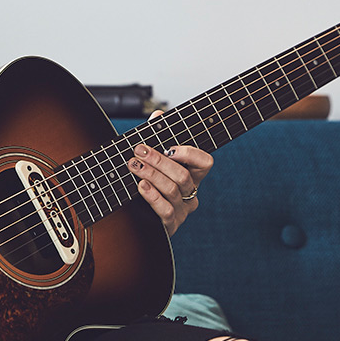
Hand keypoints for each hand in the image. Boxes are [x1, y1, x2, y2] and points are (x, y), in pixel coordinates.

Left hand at [127, 110, 212, 237]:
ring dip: (151, 175)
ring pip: (172, 190)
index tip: (169, 148)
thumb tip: (158, 116)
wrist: (134, 217)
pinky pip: (165, 210)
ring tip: (134, 165)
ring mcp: (182, 210)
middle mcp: (191, 193)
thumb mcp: (153, 161)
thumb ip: (157, 138)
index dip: (190, 154)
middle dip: (159, 161)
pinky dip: (152, 196)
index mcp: (192, 176)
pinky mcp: (170, 225)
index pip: (205, 162)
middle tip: (139, 151)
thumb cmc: (148, 184)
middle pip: (182, 175)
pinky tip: (141, 186)